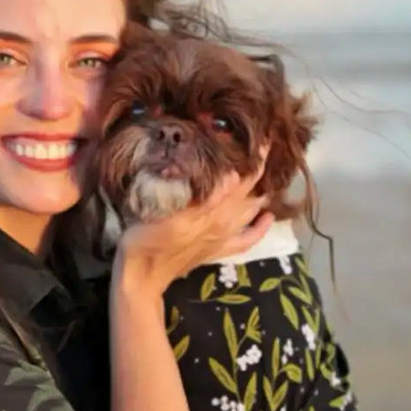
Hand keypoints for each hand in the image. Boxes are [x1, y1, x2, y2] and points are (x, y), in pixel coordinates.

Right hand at [113, 147, 273, 298]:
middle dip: (261, 170)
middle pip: (252, 192)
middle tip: (265, 147)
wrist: (142, 275)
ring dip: (263, 193)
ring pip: (252, 211)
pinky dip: (260, 228)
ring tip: (268, 174)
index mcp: (215, 211)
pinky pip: (247, 239)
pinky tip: (267, 217)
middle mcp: (225, 223)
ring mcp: (223, 237)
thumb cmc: (147, 240)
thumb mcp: (170, 215)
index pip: (245, 178)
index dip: (258, 158)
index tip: (267, 135)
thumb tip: (234, 177)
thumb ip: (205, 198)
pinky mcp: (217, 249)